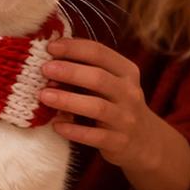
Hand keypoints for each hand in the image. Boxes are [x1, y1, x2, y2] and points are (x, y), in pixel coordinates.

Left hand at [38, 37, 159, 171]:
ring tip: (43, 96)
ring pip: (97, 107)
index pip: (100, 53)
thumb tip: (50, 60)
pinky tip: (56, 125)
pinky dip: (73, 130)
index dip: (73, 48)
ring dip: (68, 100)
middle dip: (69, 71)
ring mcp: (126, 119)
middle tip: (44, 69)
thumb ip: (86, 71)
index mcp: (126, 72)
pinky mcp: (119, 142)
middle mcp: (129, 93)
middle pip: (99, 78)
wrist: (146, 141)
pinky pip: (94, 136)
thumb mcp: (110, 83)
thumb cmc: (116, 104)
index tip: (50, 46)